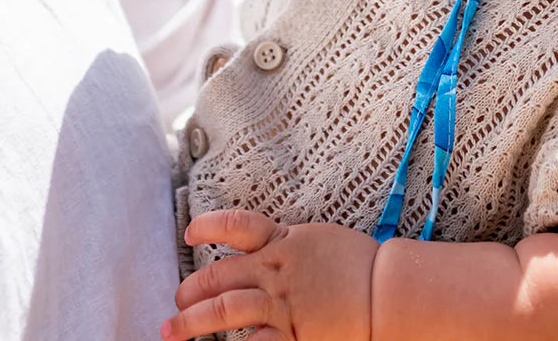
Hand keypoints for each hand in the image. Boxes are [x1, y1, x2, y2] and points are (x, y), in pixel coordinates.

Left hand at [161, 209, 378, 340]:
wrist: (385, 289)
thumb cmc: (356, 263)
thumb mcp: (318, 239)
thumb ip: (286, 243)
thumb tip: (262, 246)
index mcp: (283, 241)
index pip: (238, 226)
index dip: (210, 226)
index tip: (190, 233)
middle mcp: (276, 271)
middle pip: (221, 274)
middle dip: (192, 289)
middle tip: (177, 300)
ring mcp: (283, 305)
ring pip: (226, 310)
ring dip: (194, 321)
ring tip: (172, 329)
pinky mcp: (294, 335)